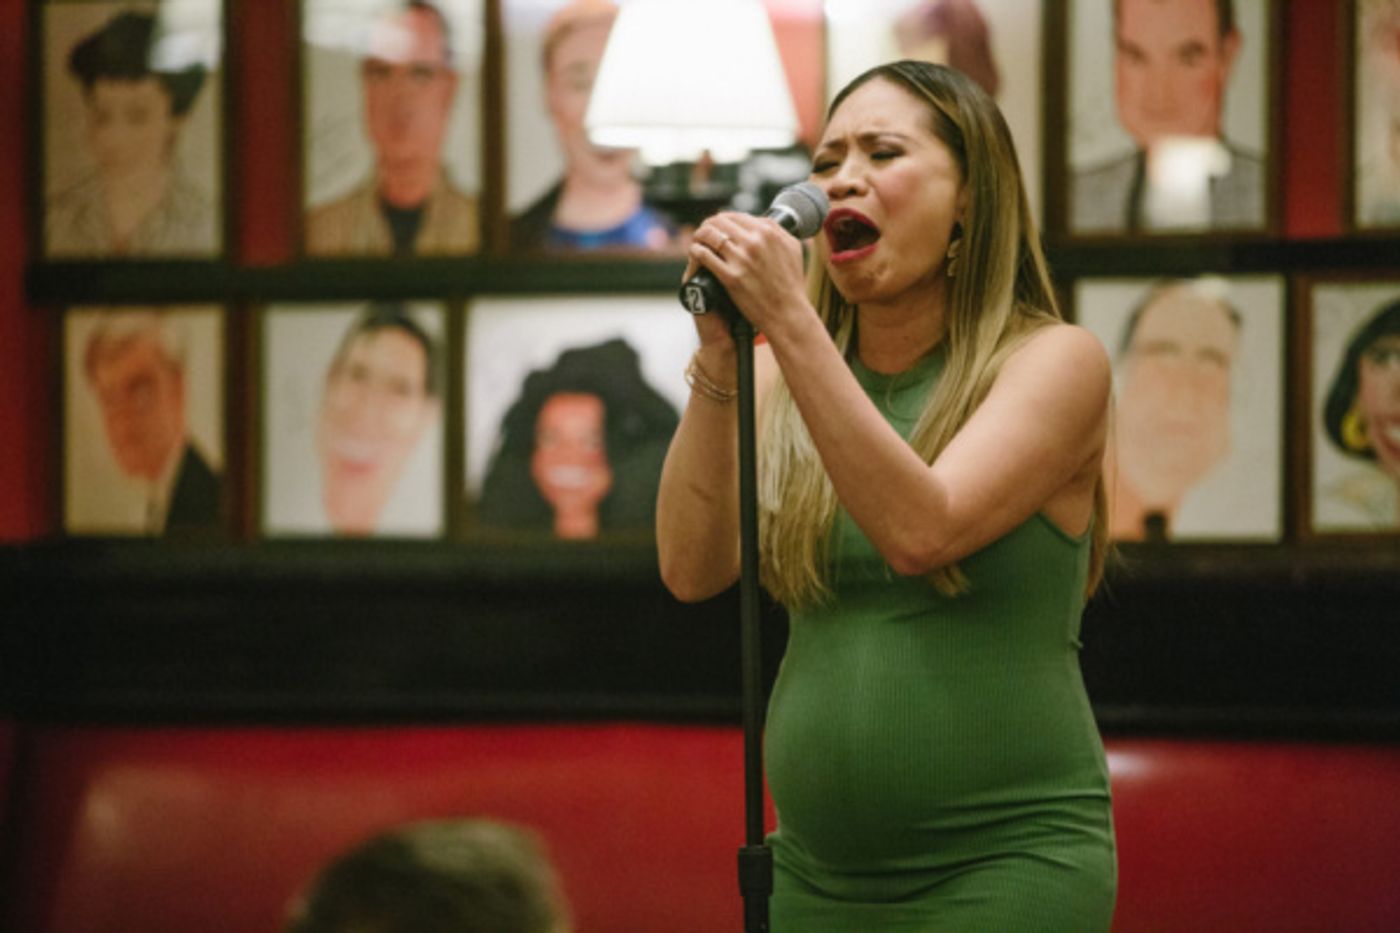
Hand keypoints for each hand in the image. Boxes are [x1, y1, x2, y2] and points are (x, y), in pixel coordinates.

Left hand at [684, 211, 810, 340]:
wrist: (788, 314)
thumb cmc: (791, 285)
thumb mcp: (792, 250)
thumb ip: (778, 232)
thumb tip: (762, 221)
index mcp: (769, 232)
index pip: (737, 216)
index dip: (724, 219)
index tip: (719, 226)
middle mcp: (755, 242)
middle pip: (720, 222)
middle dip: (709, 225)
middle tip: (704, 232)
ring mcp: (742, 259)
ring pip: (709, 235)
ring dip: (700, 235)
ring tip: (697, 240)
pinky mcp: (731, 277)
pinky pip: (704, 255)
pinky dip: (696, 250)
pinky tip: (695, 252)